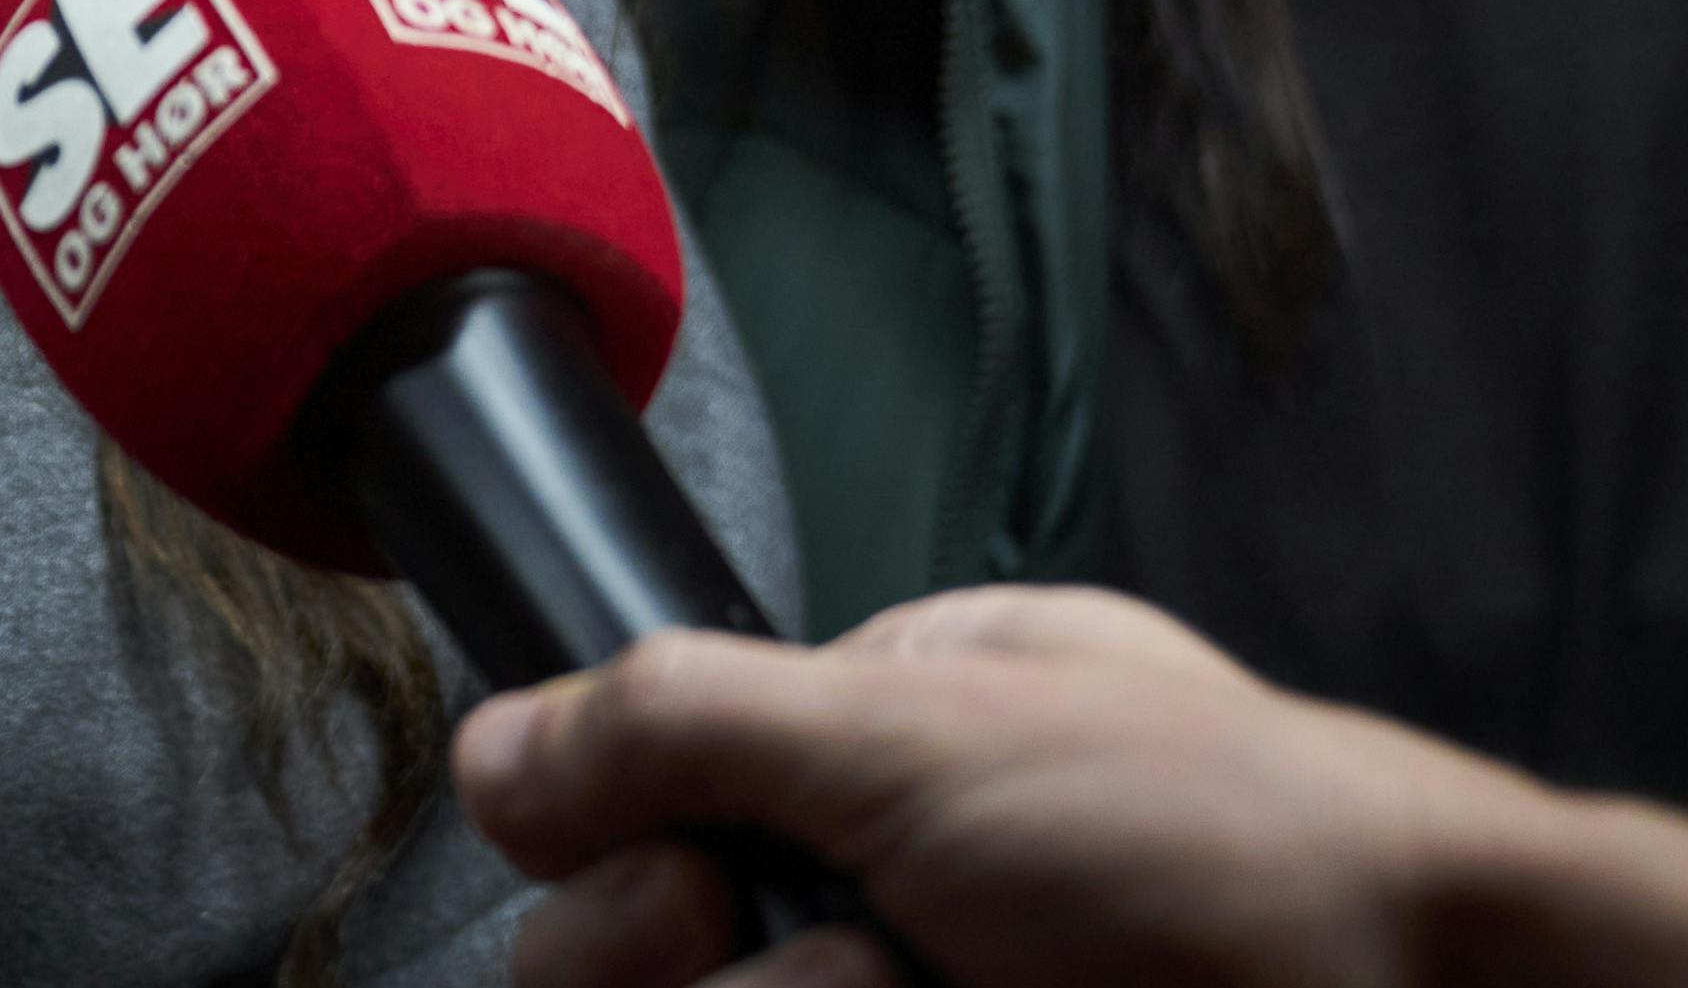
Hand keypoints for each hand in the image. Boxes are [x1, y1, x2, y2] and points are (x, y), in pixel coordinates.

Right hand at [455, 584, 1449, 987]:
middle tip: (853, 965)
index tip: (688, 899)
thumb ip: (684, 725)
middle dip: (713, 982)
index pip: (624, 818)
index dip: (620, 874)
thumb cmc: (1200, 831)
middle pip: (637, 974)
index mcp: (855, 747)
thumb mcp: (916, 737)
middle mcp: (869, 886)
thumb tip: (487, 753)